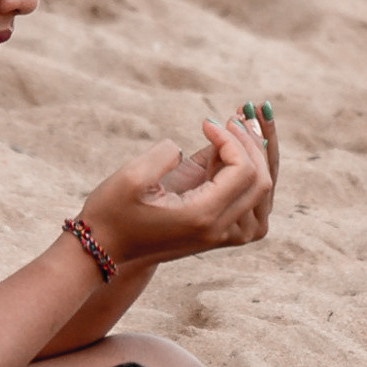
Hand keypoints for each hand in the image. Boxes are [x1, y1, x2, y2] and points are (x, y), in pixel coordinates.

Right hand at [80, 103, 280, 267]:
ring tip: (237, 128)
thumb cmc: (112, 212)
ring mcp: (223, 236)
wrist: (105, 249)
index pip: (243, 171)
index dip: (231, 140)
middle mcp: (219, 230)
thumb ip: (166, 153)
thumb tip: (201, 142)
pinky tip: (230, 150)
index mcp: (201, 217)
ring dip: (255, 157)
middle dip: (250, 144)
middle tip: (232, 118)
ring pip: (262, 192)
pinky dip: (249, 173)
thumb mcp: (132, 177)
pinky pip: (252, 202)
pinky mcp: (220, 233)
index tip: (207, 123)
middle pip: (261, 181)